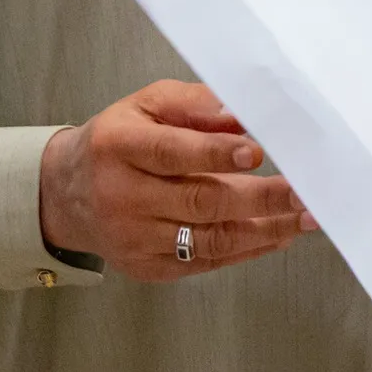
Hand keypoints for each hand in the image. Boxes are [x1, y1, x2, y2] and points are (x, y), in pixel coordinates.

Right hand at [38, 80, 315, 281]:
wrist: (68, 194)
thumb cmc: (119, 140)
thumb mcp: (148, 104)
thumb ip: (194, 104)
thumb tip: (241, 114)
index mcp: (118, 146)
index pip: (171, 152)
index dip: (215, 153)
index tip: (258, 152)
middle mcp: (121, 196)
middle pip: (198, 201)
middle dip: (259, 198)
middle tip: (303, 191)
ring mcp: (132, 238)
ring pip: (206, 239)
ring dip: (263, 230)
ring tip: (303, 217)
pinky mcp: (144, 268)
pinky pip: (201, 262)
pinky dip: (243, 250)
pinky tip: (276, 236)